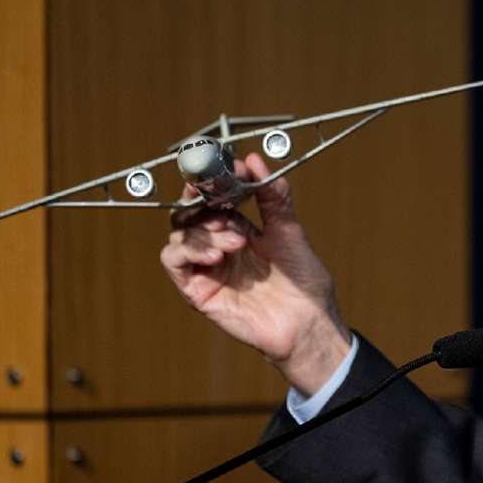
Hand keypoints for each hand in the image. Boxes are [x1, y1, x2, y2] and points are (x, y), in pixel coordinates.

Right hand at [160, 152, 350, 393]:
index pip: (212, 197)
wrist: (308, 322)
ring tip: (236, 241)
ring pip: (180, 234)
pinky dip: (188, 251)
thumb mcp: (289, 230)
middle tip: (219, 200)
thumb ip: (273, 196)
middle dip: (200, 201)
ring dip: (204, 231)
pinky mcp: (198, 290)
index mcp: (238, 229)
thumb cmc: (303, 281)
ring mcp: (206, 268)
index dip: (214, 181)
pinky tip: (216, 255)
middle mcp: (218, 246)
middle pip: (188, 213)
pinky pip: (174, 262)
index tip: (226, 168)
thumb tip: (255, 160)